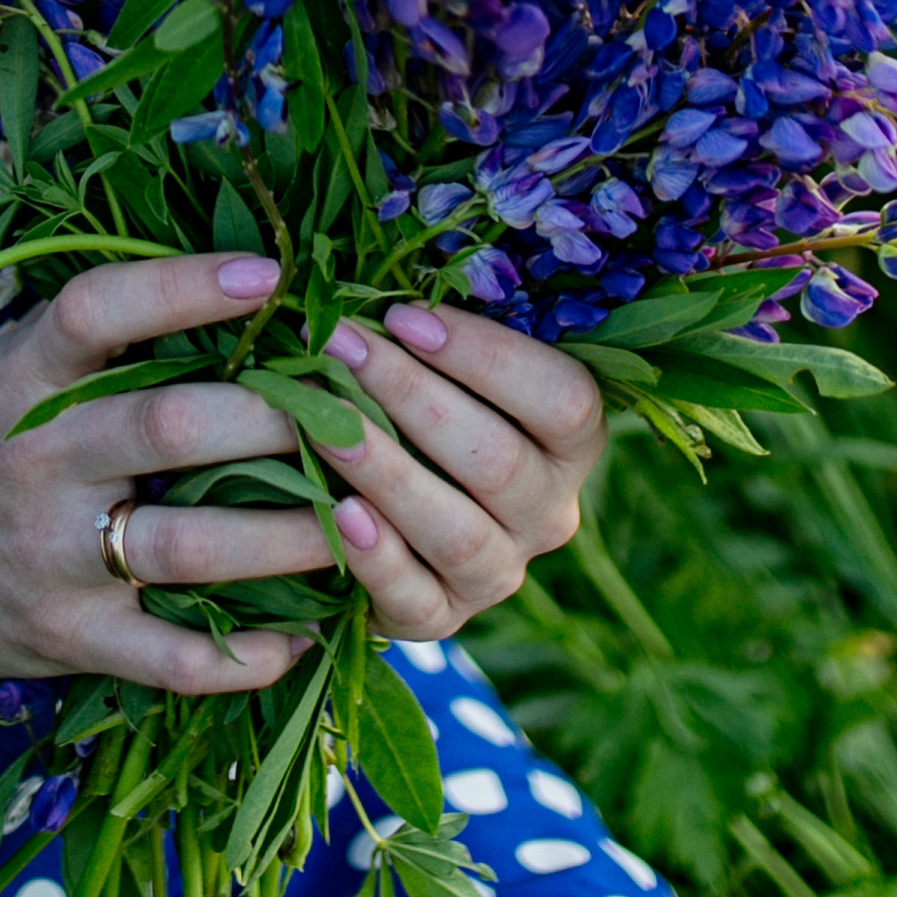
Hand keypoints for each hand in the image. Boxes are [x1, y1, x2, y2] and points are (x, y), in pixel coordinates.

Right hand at [0, 251, 348, 697]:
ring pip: (192, 544)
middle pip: (174, 425)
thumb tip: (228, 275)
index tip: (272, 275)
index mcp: (25, 379)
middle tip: (360, 411)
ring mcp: (52, 555)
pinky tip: (303, 635)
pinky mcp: (66, 636)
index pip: (98, 311)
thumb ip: (96, 333)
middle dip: (281, 419)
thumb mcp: (8, 369)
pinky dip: (246, 654)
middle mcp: (37, 460)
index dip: (185, 287)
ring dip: (291, 536)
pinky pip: (171, 656)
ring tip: (363, 519)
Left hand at [315, 300, 603, 637]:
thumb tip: (383, 277)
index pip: (563, 398)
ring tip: (328, 428)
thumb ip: (436, 335)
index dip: (485, 355)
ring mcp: (500, 573)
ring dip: (391, 473)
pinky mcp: (442, 619)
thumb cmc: (416, 409)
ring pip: (460, 533)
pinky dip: (377, 559)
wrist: (384, 515)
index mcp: (569, 443)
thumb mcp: (445, 371)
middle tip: (339, 346)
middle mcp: (550, 513)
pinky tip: (340, 513)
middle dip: (412, 395)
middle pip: (500, 461)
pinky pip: (417, 600)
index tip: (402, 316)